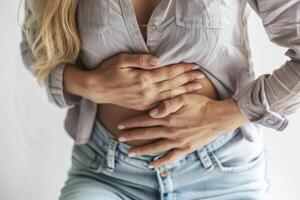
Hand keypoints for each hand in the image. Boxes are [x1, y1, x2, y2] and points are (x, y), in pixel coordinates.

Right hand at [81, 53, 204, 109]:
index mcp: (144, 78)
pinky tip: (182, 99)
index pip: (168, 72)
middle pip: (172, 84)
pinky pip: (162, 104)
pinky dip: (174, 100)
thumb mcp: (122, 60)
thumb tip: (158, 60)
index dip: (182, 68)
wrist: (97, 89)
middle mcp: (147, 91)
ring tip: (197, 87)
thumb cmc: (108, 72)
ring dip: (185, 90)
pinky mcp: (143, 106)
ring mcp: (146, 101)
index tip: (195, 65)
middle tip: (202, 76)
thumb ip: (141, 60)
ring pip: (170, 95)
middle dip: (188, 79)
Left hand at [117, 94, 248, 167]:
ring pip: (155, 147)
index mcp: (168, 117)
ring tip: (130, 153)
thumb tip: (152, 112)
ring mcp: (178, 142)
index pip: (145, 120)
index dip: (132, 123)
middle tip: (120, 139)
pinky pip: (170, 157)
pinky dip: (160, 162)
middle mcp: (170, 131)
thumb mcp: (184, 97)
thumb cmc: (202, 104)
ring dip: (141, 150)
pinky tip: (151, 164)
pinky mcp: (186, 149)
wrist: (220, 117)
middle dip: (132, 136)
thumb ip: (167, 104)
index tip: (120, 125)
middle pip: (147, 134)